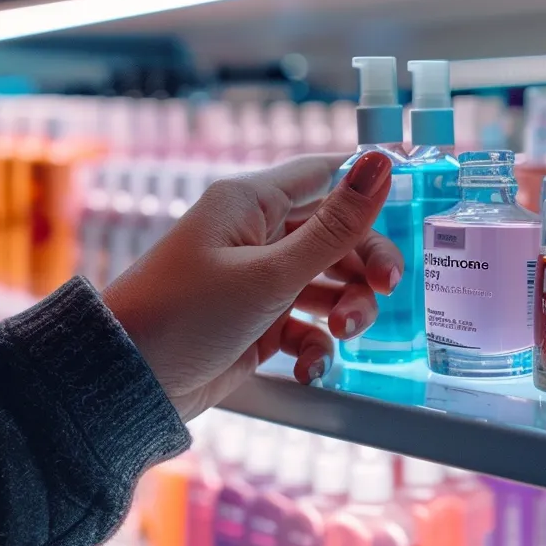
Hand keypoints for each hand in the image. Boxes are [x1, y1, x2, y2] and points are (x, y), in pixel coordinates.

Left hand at [103, 152, 399, 419]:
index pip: (326, 174)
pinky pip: (306, 327)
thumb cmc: (185, 314)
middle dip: (365, 265)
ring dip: (346, 310)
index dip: (370, 184)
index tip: (418, 198)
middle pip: (337, 236)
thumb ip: (335, 226)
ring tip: (343, 335)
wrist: (127, 382)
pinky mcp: (257, 325)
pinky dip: (316, 347)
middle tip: (385, 290)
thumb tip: (383, 163)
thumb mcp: (271, 273)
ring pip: (328, 284)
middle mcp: (256, 235)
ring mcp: (257, 281)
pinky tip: (309, 368)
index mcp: (251, 203)